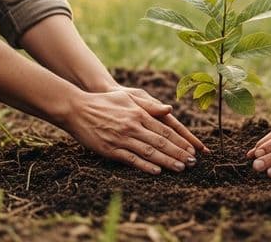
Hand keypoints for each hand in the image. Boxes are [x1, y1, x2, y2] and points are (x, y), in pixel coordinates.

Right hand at [66, 89, 200, 174]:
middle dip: (179, 153)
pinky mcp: (110, 149)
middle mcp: (133, 126)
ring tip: (181, 168)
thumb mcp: (128, 98)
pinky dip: (145, 165)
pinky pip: (131, 159)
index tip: (193, 149)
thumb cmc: (105, 101)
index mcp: (139, 114)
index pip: (165, 129)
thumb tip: (169, 109)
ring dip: (167, 161)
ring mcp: (121, 138)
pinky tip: (157, 171)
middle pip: (161, 142)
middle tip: (193, 162)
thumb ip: (149, 105)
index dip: (180, 140)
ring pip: (149, 152)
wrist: (77, 108)